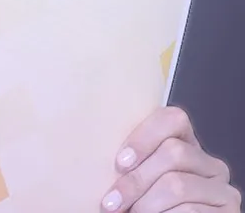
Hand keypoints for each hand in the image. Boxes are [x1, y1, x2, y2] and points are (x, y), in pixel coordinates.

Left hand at [102, 105, 239, 211]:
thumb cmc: (142, 206)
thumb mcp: (137, 179)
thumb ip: (130, 162)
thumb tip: (94, 152)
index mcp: (186, 147)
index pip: (173, 118)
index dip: (143, 137)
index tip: (119, 163)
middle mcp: (210, 165)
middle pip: (173, 152)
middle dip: (135, 180)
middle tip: (112, 202)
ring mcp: (222, 190)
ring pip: (177, 184)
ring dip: (145, 204)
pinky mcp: (227, 212)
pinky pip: (190, 210)